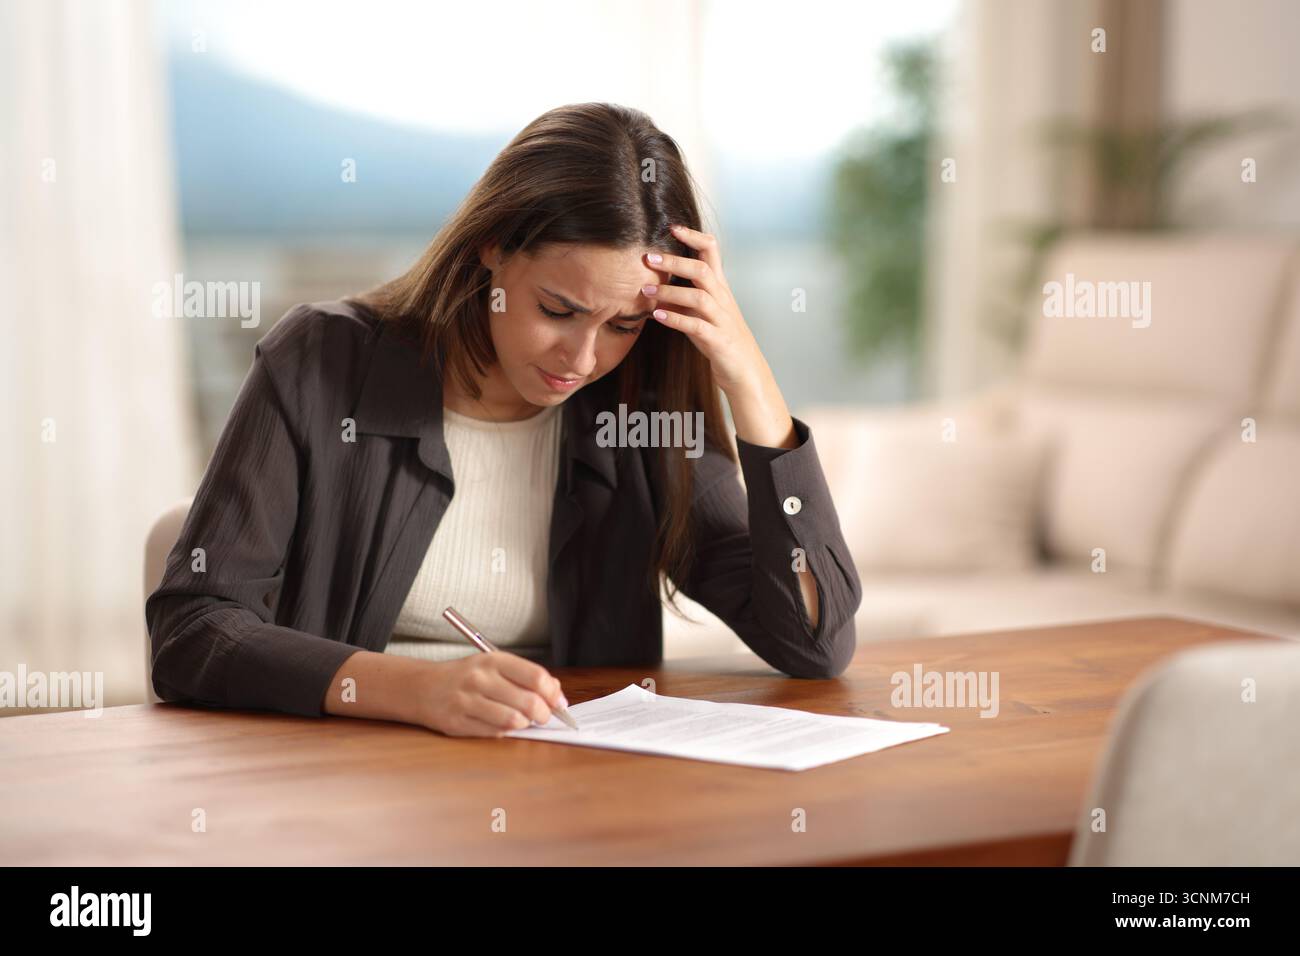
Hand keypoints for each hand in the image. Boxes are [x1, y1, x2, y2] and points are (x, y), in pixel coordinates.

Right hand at [416, 652, 568, 737]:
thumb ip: (524, 676)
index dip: (553, 693)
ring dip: (524, 725)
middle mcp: (479, 679)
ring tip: (522, 721)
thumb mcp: (492, 666)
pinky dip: (505, 732)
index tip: (559, 703)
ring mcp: (467, 701)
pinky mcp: (457, 722)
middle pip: (528, 701)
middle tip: (543, 717)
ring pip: (513, 720)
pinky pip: (494, 733)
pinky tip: (501, 725)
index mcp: (493, 660)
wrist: (422, 687)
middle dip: (543, 714)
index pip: (536, 677)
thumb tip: (556, 692)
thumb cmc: (465, 677)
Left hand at [645, 224, 797, 449]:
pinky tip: (658, 316)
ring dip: (670, 292)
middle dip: (675, 261)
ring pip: (699, 297)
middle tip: (648, 257)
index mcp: (720, 288)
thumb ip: (683, 297)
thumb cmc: (720, 339)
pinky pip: (697, 327)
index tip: (672, 227)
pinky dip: (676, 320)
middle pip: (703, 270)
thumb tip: (654, 285)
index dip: (694, 236)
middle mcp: (723, 300)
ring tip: (646, 291)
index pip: (712, 252)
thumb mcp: (702, 314)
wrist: (745, 372)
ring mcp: (722, 320)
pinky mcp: (718, 341)